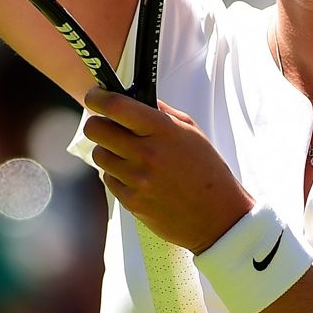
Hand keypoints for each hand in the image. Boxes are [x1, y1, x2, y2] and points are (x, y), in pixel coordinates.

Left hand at [83, 88, 253, 253]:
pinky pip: (108, 178)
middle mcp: (147, 153)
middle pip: (96, 129)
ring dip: (108, 151)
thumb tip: (134, 98)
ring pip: (99, 154)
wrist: (217, 216)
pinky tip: (137, 176)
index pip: (116, 106)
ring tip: (128, 154)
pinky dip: (117, 174)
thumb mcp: (191, 132)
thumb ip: (162, 113)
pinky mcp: (131, 201)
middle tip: (108, 125)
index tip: (95, 96)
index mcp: (163, 130)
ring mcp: (137, 179)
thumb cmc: (207, 170)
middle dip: (98, 123)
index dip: (97, 97)